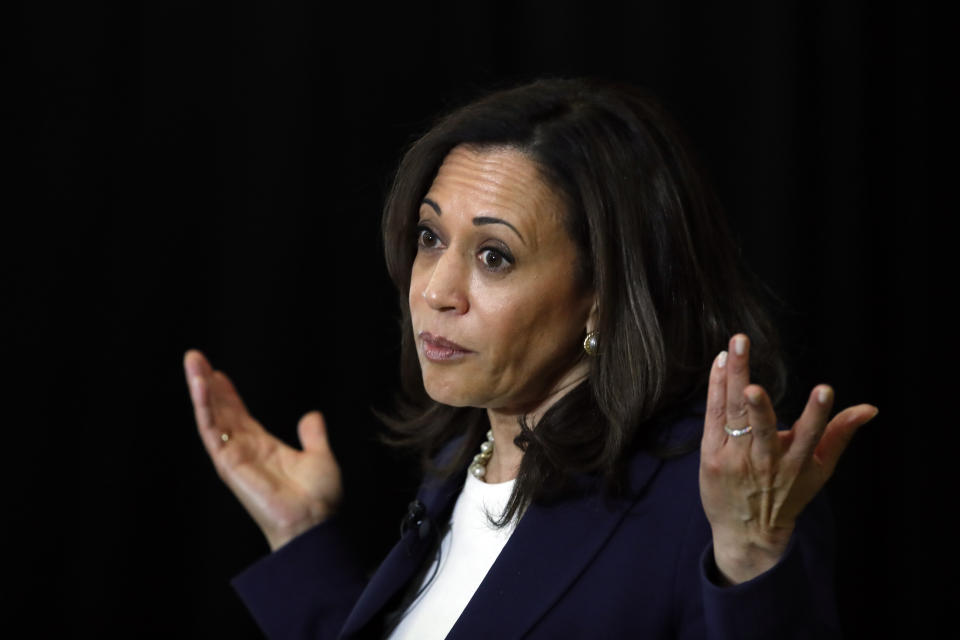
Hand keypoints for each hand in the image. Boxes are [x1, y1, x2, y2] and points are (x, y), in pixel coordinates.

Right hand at [184, 350, 342, 550]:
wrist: (314, 521)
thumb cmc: (318, 499)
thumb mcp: (320, 457)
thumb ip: (313, 436)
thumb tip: (312, 415)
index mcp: (263, 447)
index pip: (239, 415)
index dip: (227, 394)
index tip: (217, 372)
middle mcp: (244, 450)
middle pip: (220, 411)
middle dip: (207, 384)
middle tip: (195, 358)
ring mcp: (233, 456)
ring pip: (211, 416)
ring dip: (200, 389)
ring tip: (192, 362)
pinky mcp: (227, 463)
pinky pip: (211, 431)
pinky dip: (204, 408)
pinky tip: (200, 386)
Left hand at [699, 334, 876, 583]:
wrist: (746, 532)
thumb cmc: (787, 494)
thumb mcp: (819, 469)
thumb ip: (840, 434)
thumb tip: (870, 408)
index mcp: (796, 462)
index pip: (809, 434)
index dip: (817, 413)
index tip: (824, 390)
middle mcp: (764, 460)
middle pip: (761, 424)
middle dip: (758, 401)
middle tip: (755, 381)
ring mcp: (735, 457)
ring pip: (734, 413)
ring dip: (732, 379)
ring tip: (733, 351)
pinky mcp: (711, 455)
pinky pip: (714, 415)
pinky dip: (716, 388)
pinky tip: (719, 363)